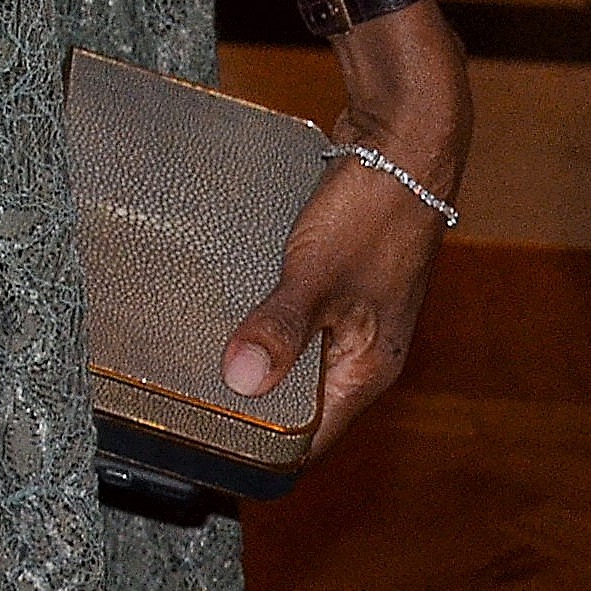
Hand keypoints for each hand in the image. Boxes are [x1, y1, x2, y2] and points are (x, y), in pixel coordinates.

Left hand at [220, 8, 463, 452]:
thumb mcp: (318, 273)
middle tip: (185, 403)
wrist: (406, 141)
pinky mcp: (342, 278)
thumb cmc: (373, 212)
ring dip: (255, 358)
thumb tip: (241, 383)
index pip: (311, 437)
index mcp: (369, 367)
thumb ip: (280, 328)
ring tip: (193, 360)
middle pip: (302, 400)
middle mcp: (365, 351)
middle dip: (251, 404)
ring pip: (298, 356)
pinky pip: (298, 317)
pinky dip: (265, 319)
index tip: (207, 449)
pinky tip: (225, 306)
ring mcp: (356, 313)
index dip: (263, 449)